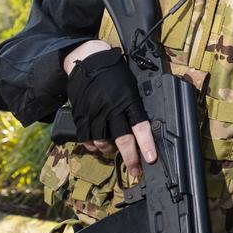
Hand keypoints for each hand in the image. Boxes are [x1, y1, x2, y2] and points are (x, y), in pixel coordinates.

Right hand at [65, 47, 157, 178]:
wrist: (89, 61)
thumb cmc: (115, 74)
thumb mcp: (131, 87)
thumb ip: (135, 107)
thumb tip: (143, 127)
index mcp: (129, 101)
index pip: (141, 127)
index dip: (146, 144)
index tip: (150, 159)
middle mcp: (112, 110)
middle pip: (122, 140)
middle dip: (130, 158)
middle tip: (136, 171)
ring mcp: (95, 114)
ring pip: (103, 142)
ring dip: (109, 151)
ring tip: (113, 152)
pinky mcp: (81, 115)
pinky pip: (86, 138)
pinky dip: (92, 146)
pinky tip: (97, 147)